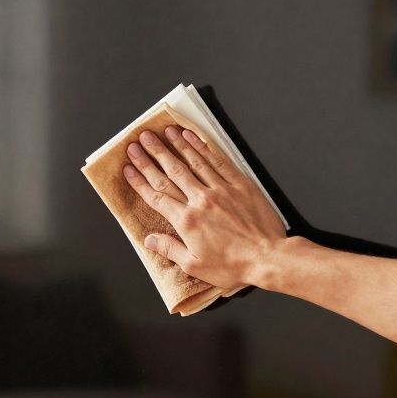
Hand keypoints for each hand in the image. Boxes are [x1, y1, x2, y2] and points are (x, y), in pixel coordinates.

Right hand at [123, 126, 287, 287]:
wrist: (267, 257)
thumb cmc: (233, 265)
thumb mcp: (195, 265)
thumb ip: (170, 249)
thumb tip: (149, 240)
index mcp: (187, 221)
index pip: (156, 196)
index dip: (140, 181)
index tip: (128, 168)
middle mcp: (200, 200)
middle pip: (170, 172)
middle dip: (152, 155)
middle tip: (138, 142)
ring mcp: (220, 189)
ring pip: (192, 161)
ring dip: (175, 145)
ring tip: (162, 132)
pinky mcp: (238, 184)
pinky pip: (217, 161)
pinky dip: (203, 148)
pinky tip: (192, 138)